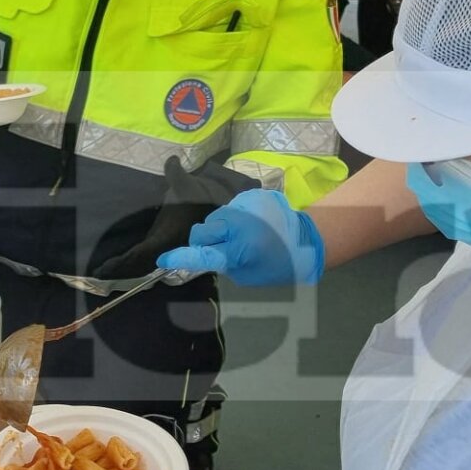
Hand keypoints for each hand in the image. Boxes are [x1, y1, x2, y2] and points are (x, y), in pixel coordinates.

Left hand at [91, 156, 239, 279]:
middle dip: (120, 269)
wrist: (215, 208)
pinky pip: (146, 258)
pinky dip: (133, 262)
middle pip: (139, 263)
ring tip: (105, 271)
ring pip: (143, 263)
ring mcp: (165, 248)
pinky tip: (121, 262)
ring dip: (126, 267)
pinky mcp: (165, 245)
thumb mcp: (187, 185)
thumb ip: (176, 173)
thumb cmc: (199, 198)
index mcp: (168, 236)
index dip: (124, 261)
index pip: (142, 252)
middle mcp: (166, 247)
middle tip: (99, 272)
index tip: (106, 266)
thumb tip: (171, 159)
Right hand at [157, 189, 323, 286]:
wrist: (307, 239)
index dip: (180, 257)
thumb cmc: (277, 264)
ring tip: (241, 235)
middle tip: (223, 248)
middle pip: (203, 229)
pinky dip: (234, 218)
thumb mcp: (246, 274)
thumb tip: (203, 253)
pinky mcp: (251, 195)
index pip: (201, 253)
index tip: (163, 259)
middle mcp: (239, 222)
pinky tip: (251, 224)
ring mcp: (245, 205)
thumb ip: (221, 263)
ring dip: (221, 228)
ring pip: (215, 217)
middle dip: (206, 240)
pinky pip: (230, 208)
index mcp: (239, 248)